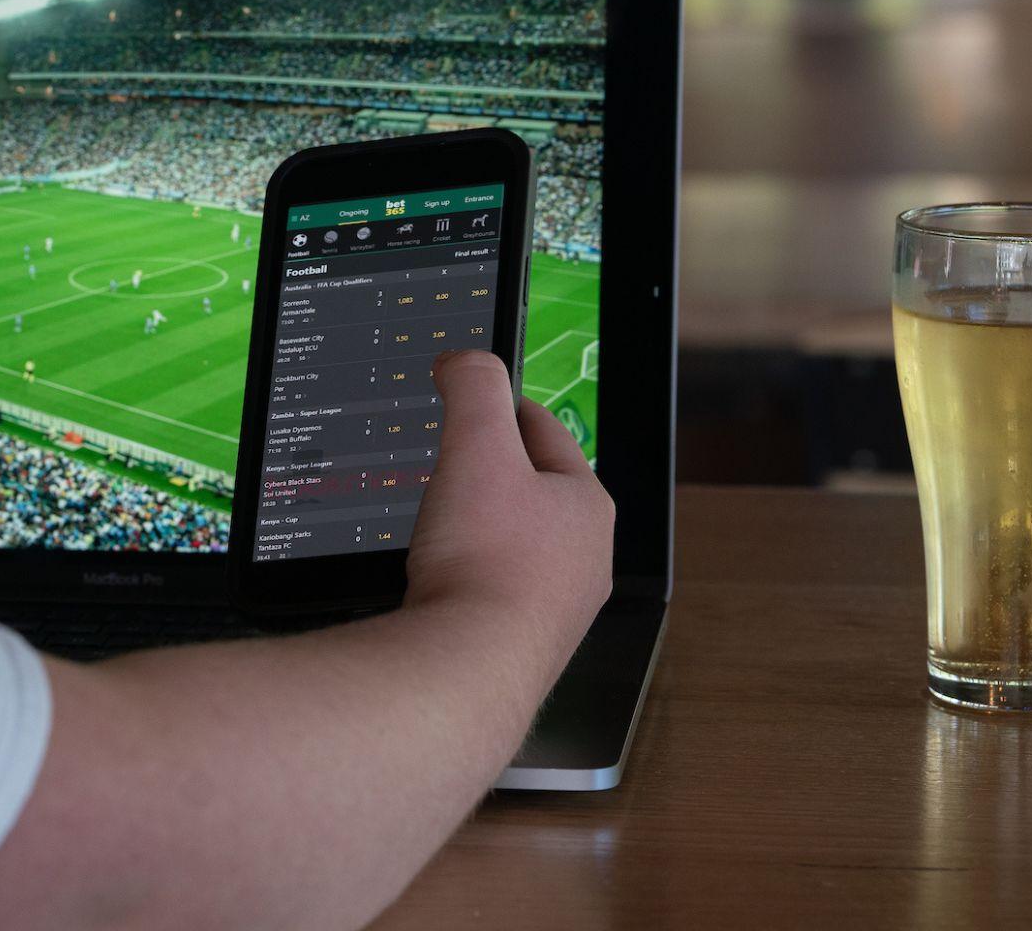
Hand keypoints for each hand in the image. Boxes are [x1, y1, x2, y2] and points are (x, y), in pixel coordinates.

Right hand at [405, 351, 613, 658]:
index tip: (473, 398)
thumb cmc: (483, 561)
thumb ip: (474, 388)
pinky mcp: (522, 646)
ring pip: (516, 546)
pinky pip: (495, 592)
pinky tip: (443, 578)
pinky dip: (469, 576)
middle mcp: (585, 559)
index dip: (501, 407)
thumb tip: (467, 360)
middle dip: (491, 473)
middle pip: (533, 493)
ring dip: (480, 529)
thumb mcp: (476, 446)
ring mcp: (557, 609)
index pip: (544, 433)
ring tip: (443, 522)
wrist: (464, 671)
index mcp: (588, 505)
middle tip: (451, 460)